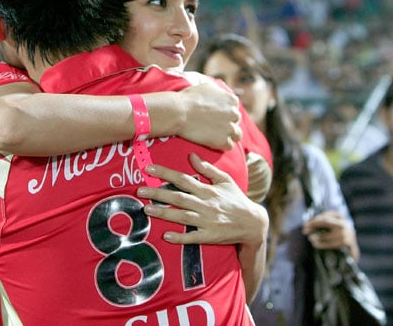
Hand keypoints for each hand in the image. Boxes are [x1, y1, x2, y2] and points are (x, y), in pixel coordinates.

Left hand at [136, 153, 267, 247]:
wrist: (253, 223)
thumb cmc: (236, 199)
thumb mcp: (225, 180)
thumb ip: (207, 169)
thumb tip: (191, 155)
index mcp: (208, 190)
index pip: (183, 179)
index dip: (166, 173)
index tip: (149, 168)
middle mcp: (206, 204)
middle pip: (178, 197)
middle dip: (158, 193)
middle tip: (140, 190)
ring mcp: (207, 221)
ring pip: (182, 216)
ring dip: (164, 213)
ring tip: (146, 210)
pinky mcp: (210, 236)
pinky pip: (192, 237)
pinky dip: (180, 237)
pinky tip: (166, 236)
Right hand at [178, 83, 241, 150]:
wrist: (180, 112)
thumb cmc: (189, 98)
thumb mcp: (207, 87)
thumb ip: (219, 92)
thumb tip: (220, 95)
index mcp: (232, 100)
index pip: (234, 109)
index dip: (225, 114)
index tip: (216, 117)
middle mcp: (235, 113)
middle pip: (236, 122)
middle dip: (227, 124)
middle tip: (214, 127)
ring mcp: (230, 128)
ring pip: (237, 136)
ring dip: (228, 136)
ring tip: (216, 137)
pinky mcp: (224, 141)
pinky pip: (229, 146)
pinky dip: (221, 146)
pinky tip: (212, 142)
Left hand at [302, 210, 357, 256]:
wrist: (351, 250)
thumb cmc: (336, 236)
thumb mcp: (331, 226)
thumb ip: (321, 223)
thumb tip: (306, 224)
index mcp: (339, 216)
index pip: (324, 216)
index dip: (313, 220)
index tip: (305, 225)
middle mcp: (343, 223)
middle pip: (325, 221)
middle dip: (313, 225)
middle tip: (304, 230)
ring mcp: (346, 233)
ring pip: (326, 234)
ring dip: (316, 237)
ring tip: (310, 238)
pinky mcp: (346, 243)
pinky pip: (330, 244)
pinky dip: (321, 244)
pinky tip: (315, 244)